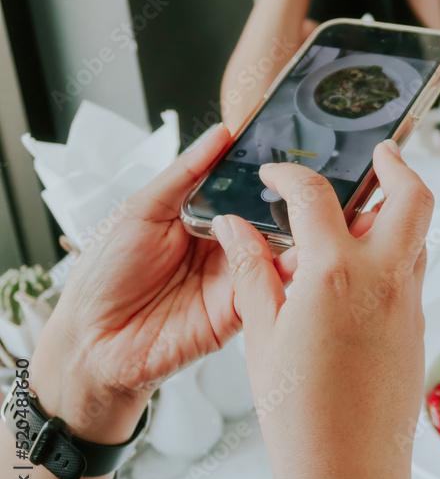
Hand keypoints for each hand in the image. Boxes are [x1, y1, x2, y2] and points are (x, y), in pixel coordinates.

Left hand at [30, 127, 291, 442]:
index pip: (243, 188)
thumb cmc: (104, 277)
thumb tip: (219, 136)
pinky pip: (269, 288)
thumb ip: (183, 175)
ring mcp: (234, 278)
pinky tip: (293, 256)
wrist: (92, 342)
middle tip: (306, 187)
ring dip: (294, 236)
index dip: (264, 173)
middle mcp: (223, 246)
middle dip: (289, 204)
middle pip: (268, 218)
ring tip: (308, 218)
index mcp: (201, 217)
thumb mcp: (140, 209)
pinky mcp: (240, 310)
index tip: (287, 154)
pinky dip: (283, 273)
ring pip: (277, 251)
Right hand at [213, 140, 431, 454]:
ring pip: (419, 236)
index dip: (292, 175)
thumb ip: (251, 271)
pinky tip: (358, 273)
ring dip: (398, 212)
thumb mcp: (261, 334)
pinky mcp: (418, 328)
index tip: (278, 176)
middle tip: (381, 153)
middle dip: (399, 165)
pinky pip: (413, 274)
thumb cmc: (300, 413)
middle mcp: (385, 279)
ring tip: (362, 213)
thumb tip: (234, 230)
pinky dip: (395, 254)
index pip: (316, 196)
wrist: (348, 471)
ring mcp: (410, 304)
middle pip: (412, 197)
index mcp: (337, 273)